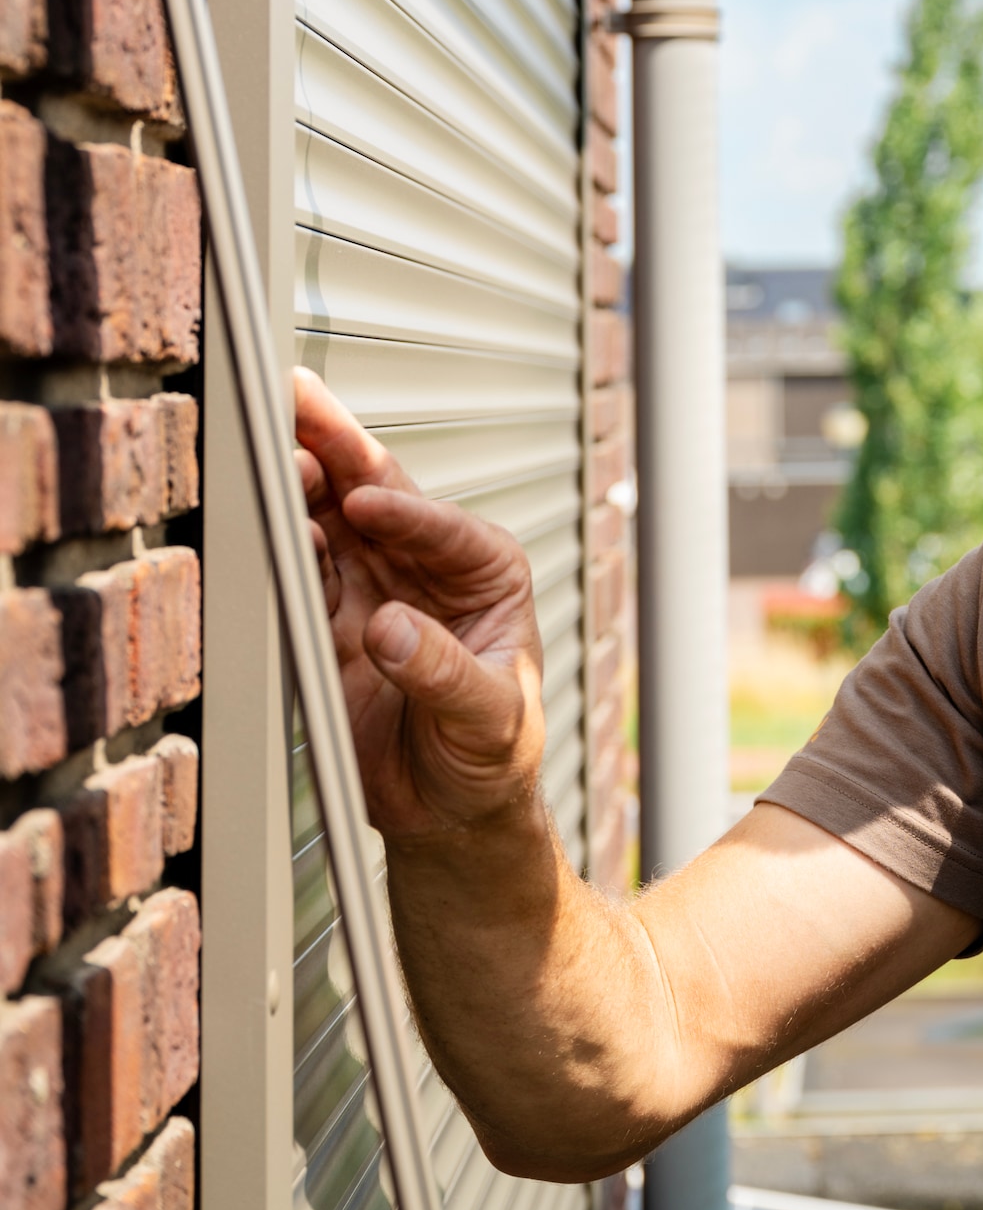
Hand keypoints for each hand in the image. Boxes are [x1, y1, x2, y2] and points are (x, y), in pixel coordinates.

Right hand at [295, 368, 545, 841]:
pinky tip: (263, 518)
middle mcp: (426, 567)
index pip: (441, 526)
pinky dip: (282, 549)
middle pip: (378, 493)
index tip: (365, 501)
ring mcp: (374, 589)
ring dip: (301, 483)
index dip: (402, 510)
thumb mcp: (490, 720)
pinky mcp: (331, 625)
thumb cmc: (493, 756)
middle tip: (297, 396)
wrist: (451, 813)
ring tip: (268, 443)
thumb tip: (391, 628)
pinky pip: (303, 576)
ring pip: (331, 521)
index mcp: (486, 571)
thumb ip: (446, 673)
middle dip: (339, 443)